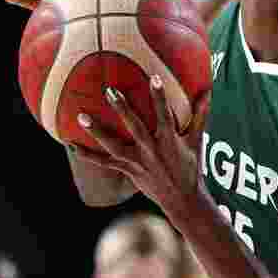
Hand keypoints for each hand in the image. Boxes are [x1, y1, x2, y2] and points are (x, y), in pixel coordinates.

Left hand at [71, 74, 209, 213]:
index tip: (154, 78)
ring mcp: (137, 161)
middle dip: (122, 109)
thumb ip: (200, 116)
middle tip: (109, 91)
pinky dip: (87, 155)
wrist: (182, 199)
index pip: (164, 114)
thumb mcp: (197, 141)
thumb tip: (207, 92)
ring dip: (97, 131)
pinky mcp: (128, 170)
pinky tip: (71, 145)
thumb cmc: (191, 167)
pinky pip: (104, 162)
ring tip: (81, 116)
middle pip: (134, 127)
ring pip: (114, 145)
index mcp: (169, 140)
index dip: (159, 97)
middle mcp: (152, 150)